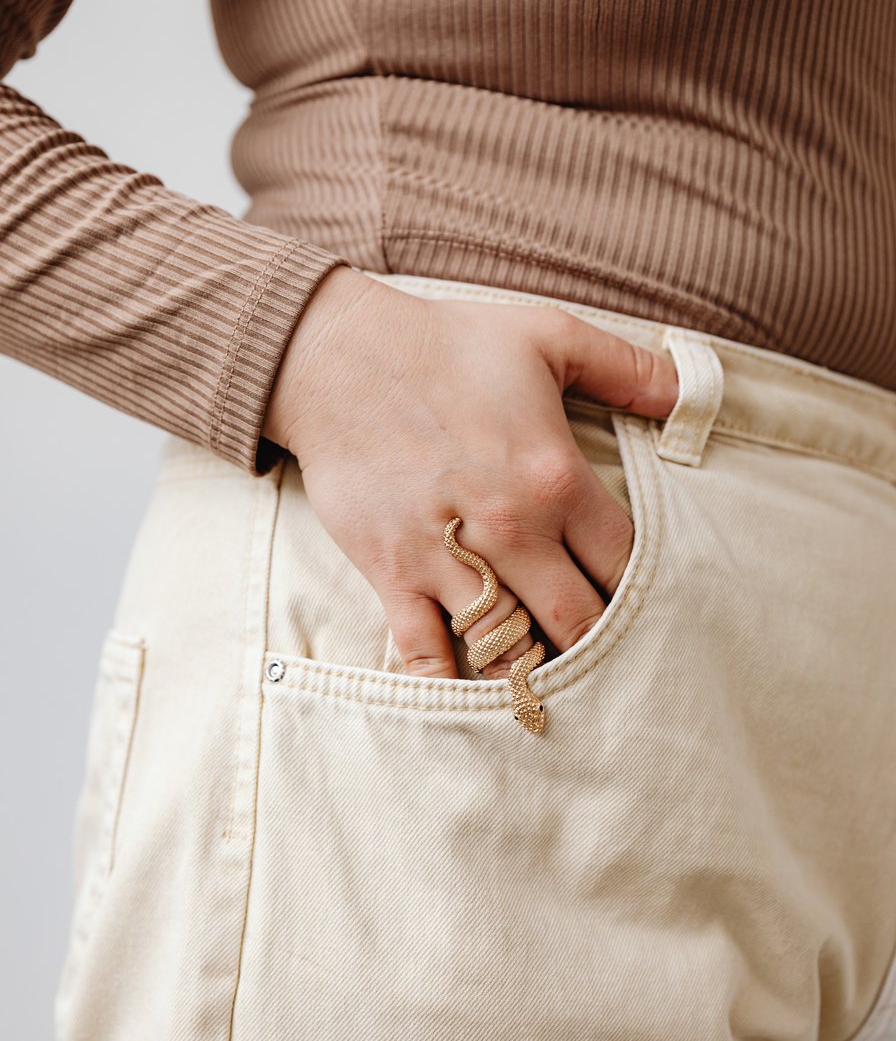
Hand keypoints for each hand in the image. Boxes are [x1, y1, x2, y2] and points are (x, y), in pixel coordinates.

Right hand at [262, 267, 677, 679]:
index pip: (627, 564)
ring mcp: (448, 557)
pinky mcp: (393, 573)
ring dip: (535, 671)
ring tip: (557, 689)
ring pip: (509, 646)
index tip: (657, 610)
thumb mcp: (550, 334)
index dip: (648, 593)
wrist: (337, 356)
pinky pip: (425, 654)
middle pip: (579, 622)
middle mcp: (510, 529)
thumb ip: (629, 368)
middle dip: (602, 648)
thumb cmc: (446, 343)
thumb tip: (694, 391)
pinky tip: (478, 706)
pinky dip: (452, 688)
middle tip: (618, 666)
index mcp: (557, 479)